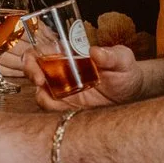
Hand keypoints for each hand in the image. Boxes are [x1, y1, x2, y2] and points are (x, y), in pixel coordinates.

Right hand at [21, 41, 143, 108]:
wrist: (132, 93)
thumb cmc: (126, 71)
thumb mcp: (123, 60)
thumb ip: (112, 55)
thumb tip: (95, 51)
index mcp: (68, 55)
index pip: (41, 52)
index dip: (32, 60)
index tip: (40, 73)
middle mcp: (61, 71)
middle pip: (33, 70)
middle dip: (31, 75)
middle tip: (42, 85)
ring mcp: (62, 89)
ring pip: (40, 92)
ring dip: (43, 97)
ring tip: (58, 101)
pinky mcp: (67, 106)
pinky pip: (52, 109)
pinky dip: (53, 110)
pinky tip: (67, 110)